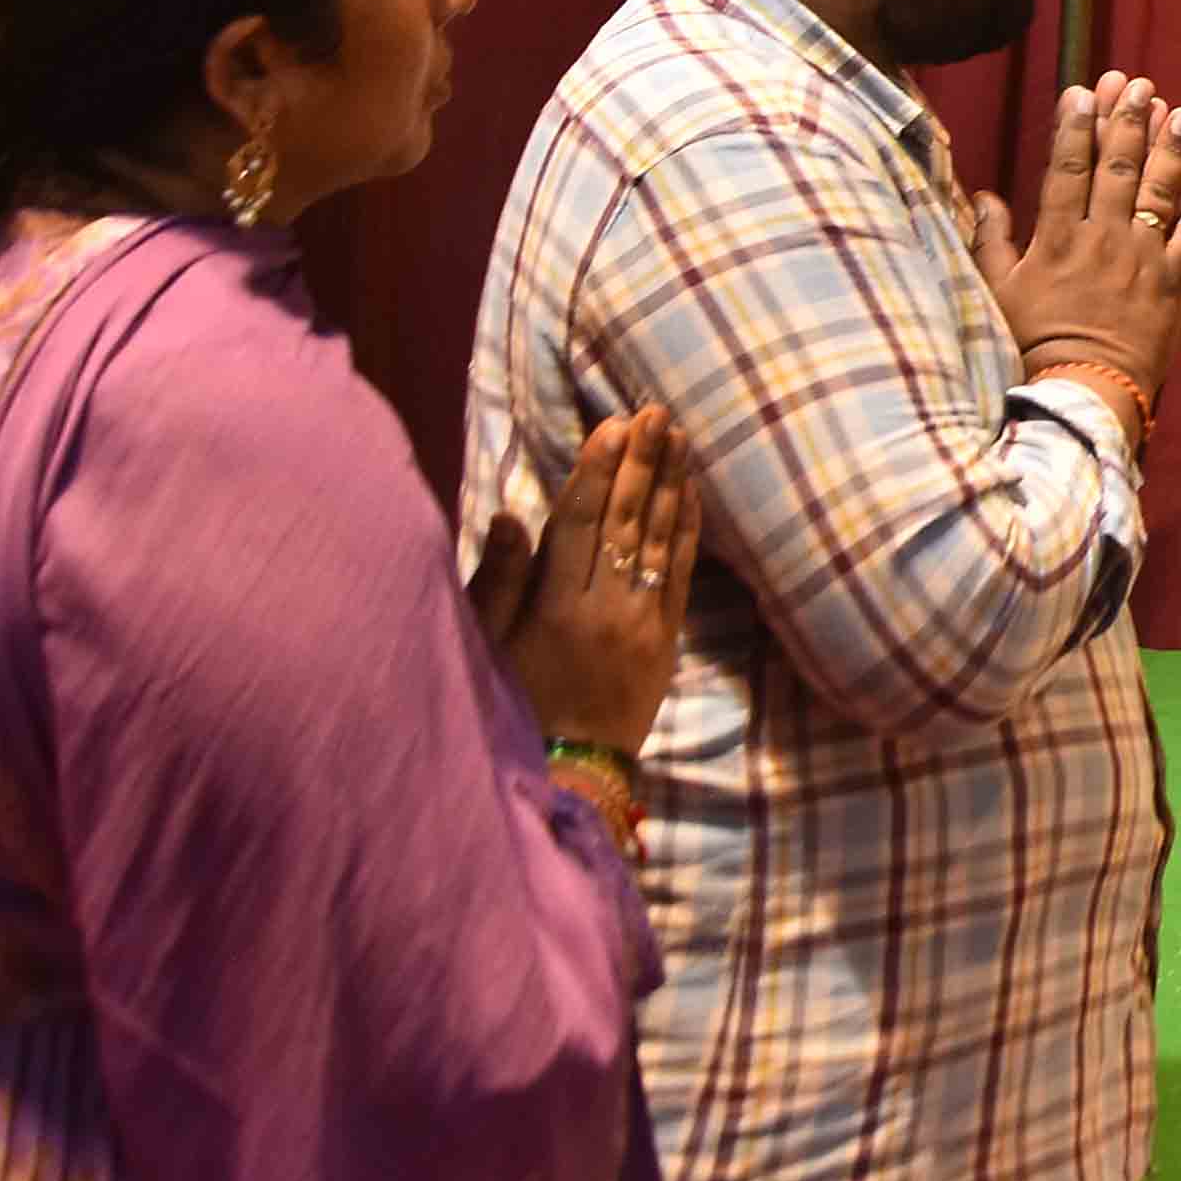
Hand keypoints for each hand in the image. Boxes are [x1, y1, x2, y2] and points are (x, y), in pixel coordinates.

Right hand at [485, 408, 700, 754]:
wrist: (573, 768)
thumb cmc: (516, 702)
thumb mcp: (488, 646)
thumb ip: (500, 580)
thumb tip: (509, 515)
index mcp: (556, 606)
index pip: (580, 523)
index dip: (597, 471)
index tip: (612, 427)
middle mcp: (606, 607)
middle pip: (626, 520)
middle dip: (641, 462)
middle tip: (655, 412)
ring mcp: (644, 620)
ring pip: (659, 538)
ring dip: (671, 483)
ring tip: (678, 435)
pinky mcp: (668, 636)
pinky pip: (682, 572)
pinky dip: (687, 529)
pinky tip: (692, 493)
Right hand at [970, 70, 1180, 395]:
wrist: (1081, 390)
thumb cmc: (1033, 344)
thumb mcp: (998, 291)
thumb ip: (991, 240)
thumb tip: (983, 196)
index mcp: (1057, 237)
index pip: (1066, 169)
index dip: (1076, 127)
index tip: (1084, 91)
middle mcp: (1102, 238)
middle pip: (1116, 168)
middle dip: (1127, 121)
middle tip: (1137, 83)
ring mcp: (1142, 258)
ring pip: (1158, 192)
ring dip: (1170, 149)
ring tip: (1179, 112)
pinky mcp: (1172, 283)